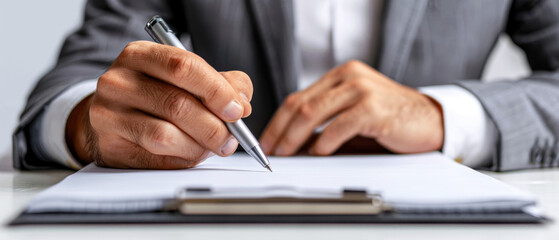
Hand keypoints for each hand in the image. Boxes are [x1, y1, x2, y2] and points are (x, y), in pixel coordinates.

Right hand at [66, 41, 252, 168]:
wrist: (111, 118)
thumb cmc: (156, 95)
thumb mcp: (186, 79)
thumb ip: (221, 83)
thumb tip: (242, 105)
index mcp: (141, 55)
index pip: (184, 67)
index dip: (217, 91)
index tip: (238, 110)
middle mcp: (119, 81)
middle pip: (177, 105)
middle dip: (214, 126)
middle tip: (232, 139)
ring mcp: (109, 114)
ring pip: (165, 136)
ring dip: (199, 147)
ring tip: (212, 148)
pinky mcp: (109, 146)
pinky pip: (155, 159)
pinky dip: (182, 159)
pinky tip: (190, 154)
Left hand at [259, 60, 442, 155]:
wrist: (432, 120)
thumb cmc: (392, 120)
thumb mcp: (354, 115)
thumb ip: (326, 123)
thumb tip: (294, 145)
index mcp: (341, 75)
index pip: (298, 97)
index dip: (277, 121)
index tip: (267, 142)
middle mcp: (349, 77)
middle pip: (300, 103)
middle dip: (280, 132)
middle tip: (270, 152)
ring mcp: (361, 89)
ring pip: (312, 112)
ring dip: (294, 138)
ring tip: (286, 155)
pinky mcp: (373, 107)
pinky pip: (338, 125)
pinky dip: (324, 142)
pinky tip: (318, 153)